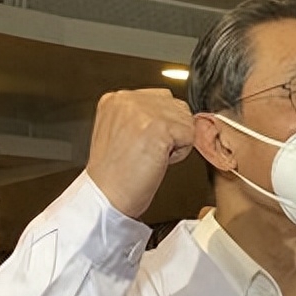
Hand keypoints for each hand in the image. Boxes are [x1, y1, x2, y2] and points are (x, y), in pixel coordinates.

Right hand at [85, 89, 193, 218]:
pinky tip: (157, 160)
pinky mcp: (159, 127)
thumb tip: (171, 115)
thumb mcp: (119, 132)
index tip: (144, 143)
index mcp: (115, 99)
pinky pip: (190, 136)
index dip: (162, 126)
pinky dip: (180, 154)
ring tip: (151, 155)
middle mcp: (127, 100)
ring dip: (176, 142)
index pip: (161, 99)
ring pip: (186, 121)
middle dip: (171, 131)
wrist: (106, 196)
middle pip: (177, 107)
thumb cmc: (113, 175)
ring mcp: (143, 111)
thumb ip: (141, 116)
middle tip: (147, 152)